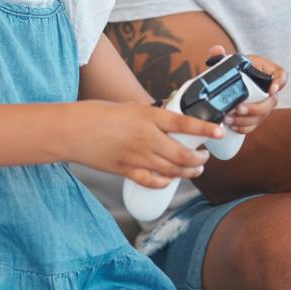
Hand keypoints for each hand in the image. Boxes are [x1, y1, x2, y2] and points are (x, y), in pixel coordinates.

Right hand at [68, 100, 224, 188]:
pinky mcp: (126, 171)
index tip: (219, 132)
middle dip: (199, 159)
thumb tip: (168, 121)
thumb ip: (150, 116)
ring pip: (172, 170)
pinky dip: (165, 182)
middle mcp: (146, 138)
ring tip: (195, 169)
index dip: (205, 129)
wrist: (72, 130)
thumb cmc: (97, 114)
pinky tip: (170, 179)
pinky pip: (152, 181)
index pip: (184, 124)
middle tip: (204, 157)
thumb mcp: (129, 107)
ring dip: (188, 171)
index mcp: (148, 117)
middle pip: (182, 154)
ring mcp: (136, 157)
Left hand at [204, 45, 287, 134]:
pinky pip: (254, 126)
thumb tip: (217, 51)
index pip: (281, 75)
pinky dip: (244, 128)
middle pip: (272, 102)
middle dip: (257, 108)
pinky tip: (233, 127)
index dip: (280, 82)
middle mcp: (267, 89)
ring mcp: (262, 105)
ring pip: (262, 116)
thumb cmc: (229, 70)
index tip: (272, 89)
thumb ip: (219, 56)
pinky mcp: (255, 117)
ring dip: (246, 120)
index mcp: (264, 71)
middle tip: (239, 109)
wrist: (225, 84)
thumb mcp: (224, 62)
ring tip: (229, 119)